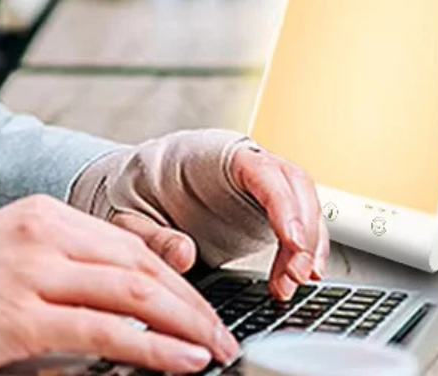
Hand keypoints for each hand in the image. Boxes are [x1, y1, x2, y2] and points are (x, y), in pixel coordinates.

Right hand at [0, 195, 239, 372]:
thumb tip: (123, 299)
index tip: (200, 306)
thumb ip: (66, 265)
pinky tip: (180, 361)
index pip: (128, 244)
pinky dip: (151, 349)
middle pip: (139, 265)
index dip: (174, 278)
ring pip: (132, 294)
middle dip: (190, 303)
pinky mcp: (23, 318)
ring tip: (215, 350)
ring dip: (184, 325)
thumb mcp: (13, 252)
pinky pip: (104, 333)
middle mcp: (47, 234)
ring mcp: (36, 273)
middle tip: (221, 334)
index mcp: (46, 213)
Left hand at [70, 131, 328, 302]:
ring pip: (302, 200)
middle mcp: (242, 161)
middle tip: (295, 275)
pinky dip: (304, 248)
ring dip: (308, 242)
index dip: (283, 203)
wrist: (137, 184)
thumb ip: (153, 235)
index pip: (260, 168)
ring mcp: (256, 182)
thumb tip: (184, 255)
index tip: (292, 240)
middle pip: (292, 183)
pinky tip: (299, 277)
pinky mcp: (263, 205)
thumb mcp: (129, 214)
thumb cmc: (135, 189)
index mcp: (210, 153)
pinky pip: (296, 219)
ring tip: (293, 283)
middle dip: (303, 230)